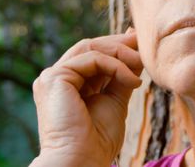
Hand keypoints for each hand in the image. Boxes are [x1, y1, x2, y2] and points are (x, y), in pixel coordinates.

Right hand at [30, 29, 142, 165]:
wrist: (82, 161)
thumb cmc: (98, 140)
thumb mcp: (116, 100)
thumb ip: (122, 77)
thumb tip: (136, 54)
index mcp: (67, 84)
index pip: (92, 55)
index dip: (116, 46)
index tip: (139, 40)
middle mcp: (56, 78)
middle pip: (90, 47)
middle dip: (119, 44)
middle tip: (142, 43)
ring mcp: (52, 77)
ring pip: (90, 48)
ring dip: (120, 53)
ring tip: (141, 62)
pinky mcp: (55, 78)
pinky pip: (92, 59)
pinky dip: (116, 65)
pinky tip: (132, 80)